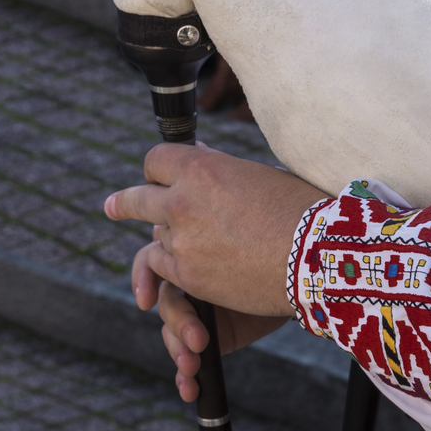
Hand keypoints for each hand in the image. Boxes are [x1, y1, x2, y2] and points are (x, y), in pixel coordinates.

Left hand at [105, 142, 326, 317]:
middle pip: (137, 198)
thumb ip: (222, 168)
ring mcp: (181, 240)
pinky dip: (175, 267)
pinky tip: (187, 268)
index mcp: (201, 168)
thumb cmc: (302, 210)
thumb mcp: (260, 176)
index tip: (156, 177)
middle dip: (124, 203)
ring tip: (173, 246)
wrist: (317, 256)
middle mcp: (181, 201)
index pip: (156, 161)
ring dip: (167, 239)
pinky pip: (165, 268)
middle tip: (113, 207)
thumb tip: (201, 155)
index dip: (159, 170)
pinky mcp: (188, 275)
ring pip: (156, 236)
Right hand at [135, 247, 288, 400]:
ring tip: (193, 366)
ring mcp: (197, 317)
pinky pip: (186, 359)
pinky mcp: (210, 342)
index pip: (152, 265)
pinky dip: (185, 377)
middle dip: (178, 325)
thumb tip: (172, 241)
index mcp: (190, 256)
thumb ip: (206, 250)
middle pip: (166, 305)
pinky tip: (189, 389)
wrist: (304, 283)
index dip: (143, 281)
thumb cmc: (271, 259)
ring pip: (171, 334)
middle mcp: (189, 286)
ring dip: (179, 352)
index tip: (146, 302)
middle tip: (198, 341)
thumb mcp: (236, 252)